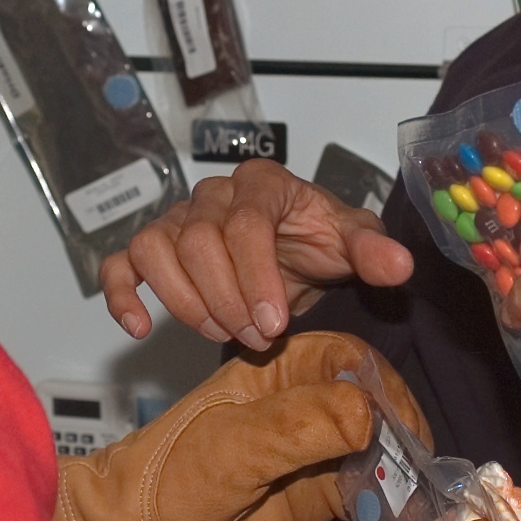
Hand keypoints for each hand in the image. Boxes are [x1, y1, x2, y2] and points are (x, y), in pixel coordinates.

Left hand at [53, 332, 424, 520]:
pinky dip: (385, 501)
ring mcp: (314, 450)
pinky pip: (365, 490)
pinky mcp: (319, 494)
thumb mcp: (234, 446)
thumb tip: (370, 414)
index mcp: (278, 369)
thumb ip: (299, 425)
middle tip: (412, 465)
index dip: (380, 384)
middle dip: (398, 428)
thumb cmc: (172, 478)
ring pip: (375, 445)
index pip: (349, 358)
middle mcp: (304, 403)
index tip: (399, 424)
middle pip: (373, 399)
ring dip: (398, 466)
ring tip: (411, 493)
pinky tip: (396, 515)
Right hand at [100, 158, 414, 349]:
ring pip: (155, 248)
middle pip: (197, 240)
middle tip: (259, 335)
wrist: (296, 253)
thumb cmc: (319, 242)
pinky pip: (122, 263)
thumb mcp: (352, 242)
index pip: (245, 223)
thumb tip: (399, 264)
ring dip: (185, 301)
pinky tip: (138, 326)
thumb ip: (372, 250)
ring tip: (223, 332)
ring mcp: (178, 220)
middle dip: (227, 298)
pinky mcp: (155, 249)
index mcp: (263, 184)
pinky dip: (122, 293)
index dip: (255, 275)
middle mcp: (213, 195)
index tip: (274, 322)